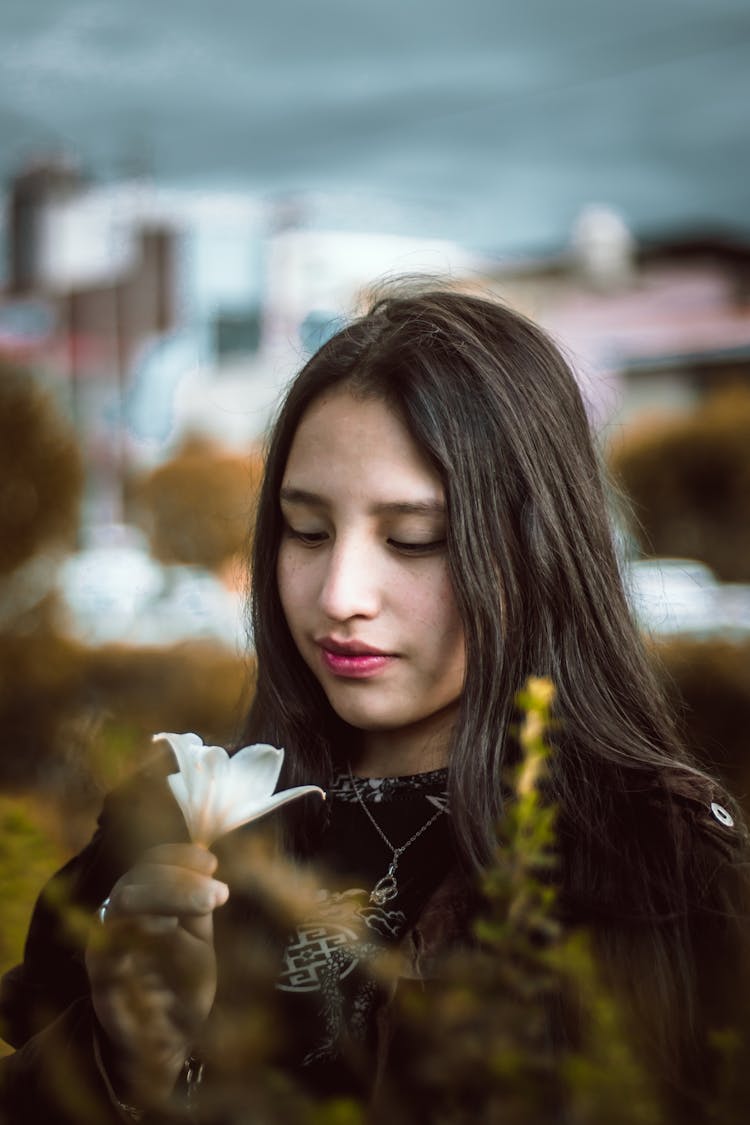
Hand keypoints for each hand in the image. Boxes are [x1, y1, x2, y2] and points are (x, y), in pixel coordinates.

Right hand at [85, 843, 228, 1107]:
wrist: (162, 1045)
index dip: (178, 855)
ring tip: (210, 903)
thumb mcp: (196, 938)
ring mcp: (105, 947)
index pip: (149, 864)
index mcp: (139, 903)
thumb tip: (207, 864)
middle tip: (218, 892)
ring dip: (169, 894)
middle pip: (135, 878)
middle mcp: (116, 920)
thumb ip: (196, 904)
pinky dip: (146, 934)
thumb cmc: (181, 985)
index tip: (212, 861)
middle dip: (178, 877)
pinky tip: (177, 937)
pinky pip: (115, 945)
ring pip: (123, 902)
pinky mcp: (102, 978)